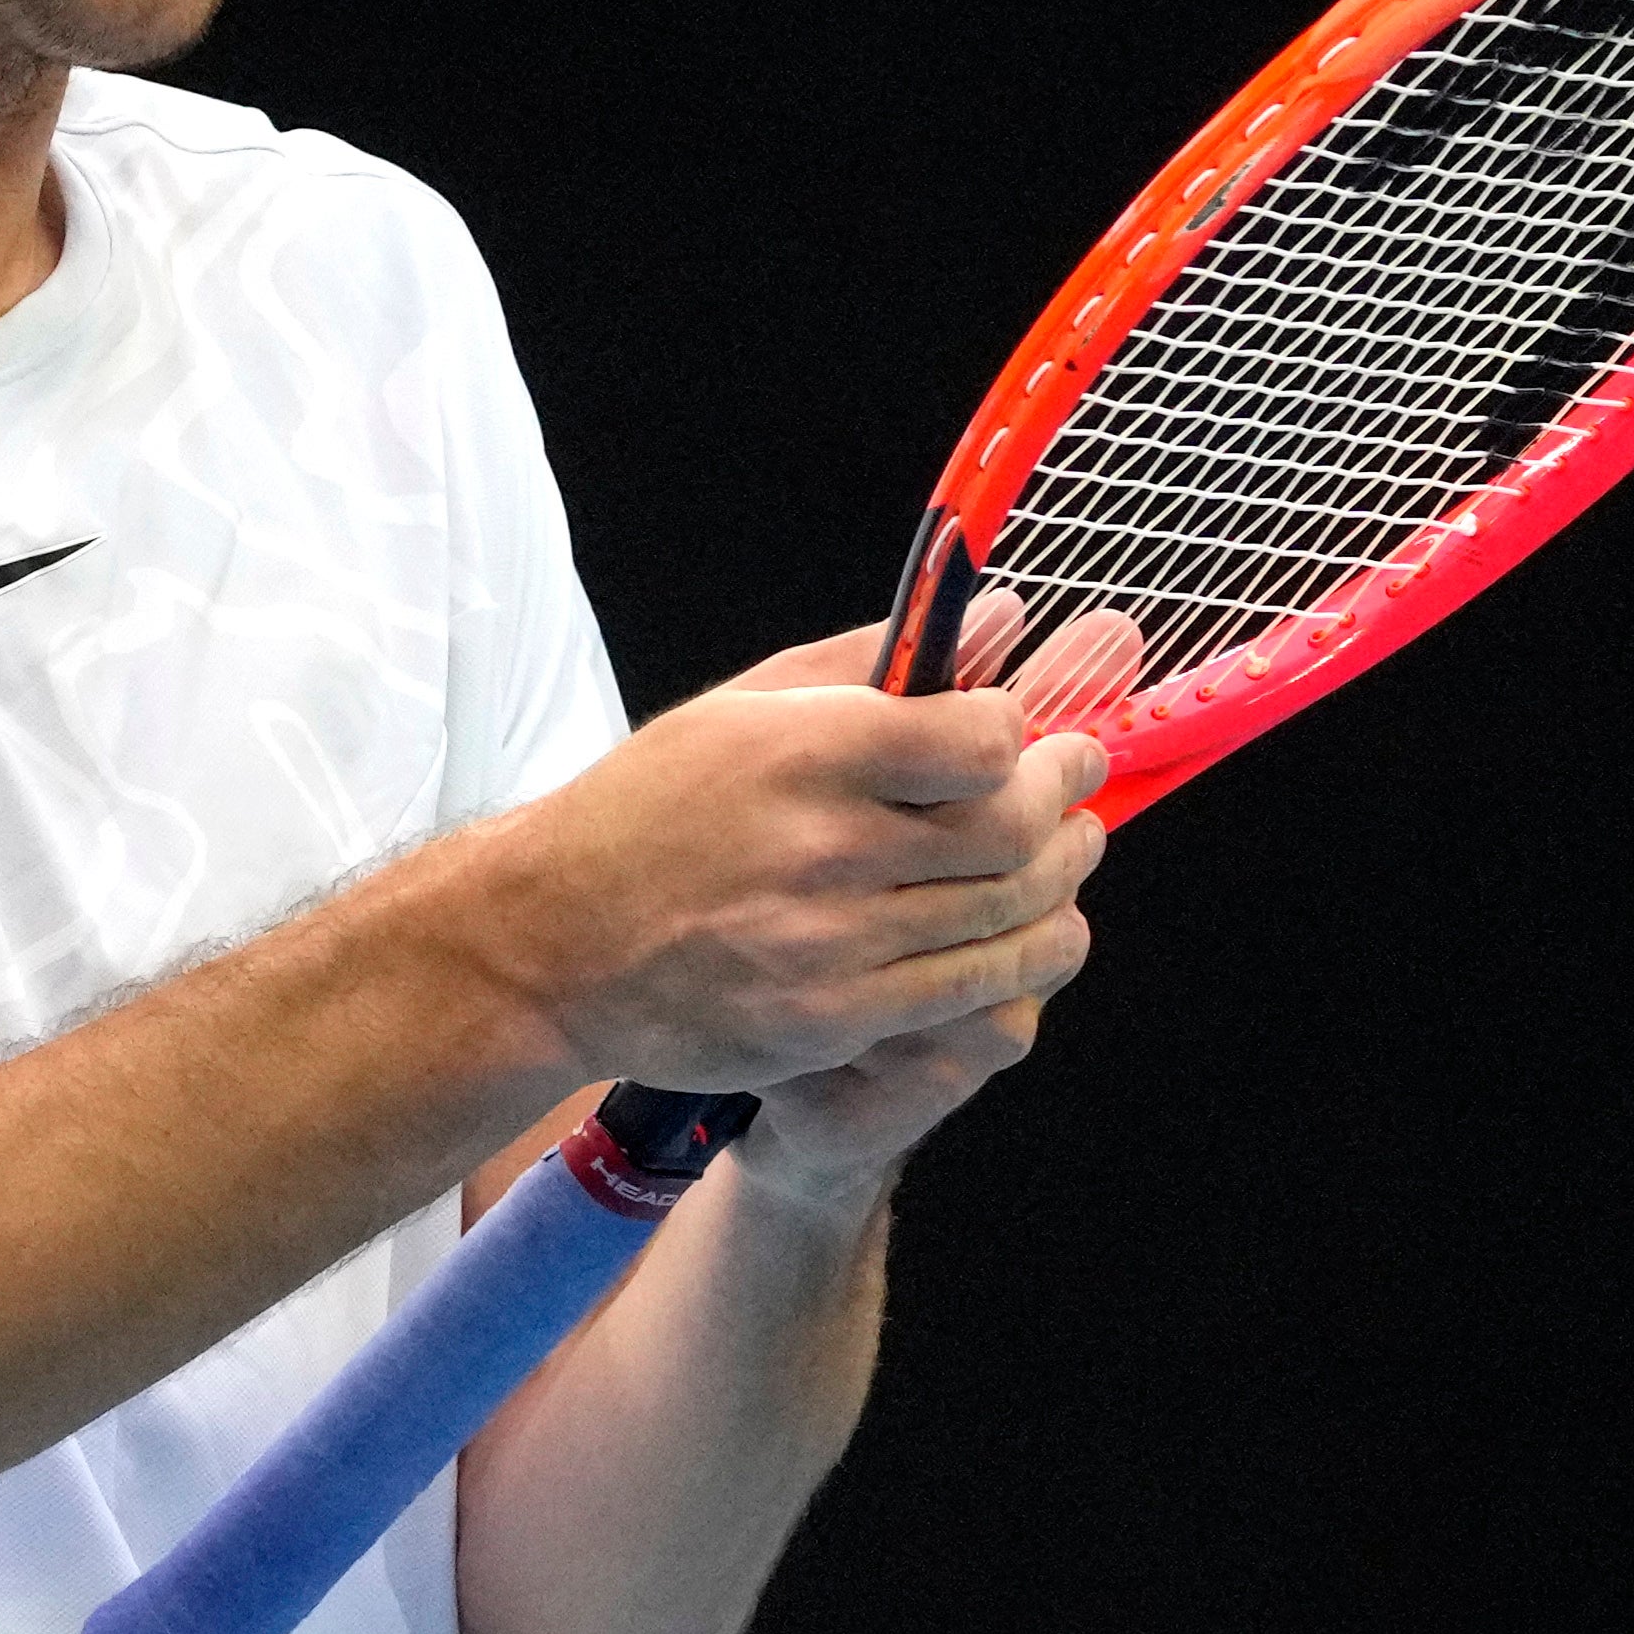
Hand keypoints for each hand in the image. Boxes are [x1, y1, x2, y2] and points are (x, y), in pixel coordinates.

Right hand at [489, 620, 1100, 1097]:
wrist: (552, 947)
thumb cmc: (647, 811)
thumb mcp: (740, 707)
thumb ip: (873, 659)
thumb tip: (999, 612)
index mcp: (800, 751)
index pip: (980, 739)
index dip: (1023, 731)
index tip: (1024, 727)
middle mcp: (821, 848)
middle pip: (1010, 830)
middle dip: (1069, 799)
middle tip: (1081, 779)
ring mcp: (830, 945)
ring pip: (1007, 917)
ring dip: (1063, 880)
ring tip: (1074, 851)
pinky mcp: (833, 1021)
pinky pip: (969, 994)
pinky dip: (1022, 959)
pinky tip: (1032, 930)